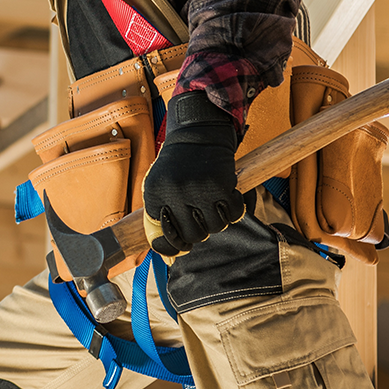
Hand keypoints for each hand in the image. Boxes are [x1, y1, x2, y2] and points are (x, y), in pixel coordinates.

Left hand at [142, 90, 246, 260]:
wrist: (198, 132)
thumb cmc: (178, 164)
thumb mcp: (159, 185)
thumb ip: (161, 216)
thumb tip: (169, 256)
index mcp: (154, 194)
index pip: (164, 236)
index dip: (174, 245)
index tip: (181, 244)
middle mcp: (174, 193)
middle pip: (193, 236)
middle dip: (200, 231)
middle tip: (201, 217)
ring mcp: (198, 190)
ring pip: (215, 228)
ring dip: (218, 220)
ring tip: (213, 203)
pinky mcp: (221, 185)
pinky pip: (234, 215)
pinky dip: (235, 210)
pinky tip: (228, 196)